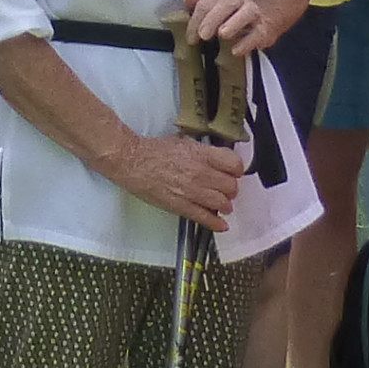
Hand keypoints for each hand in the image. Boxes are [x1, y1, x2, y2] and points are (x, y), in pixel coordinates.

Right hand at [106, 132, 244, 230]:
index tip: (233, 173)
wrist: (132, 161)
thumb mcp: (184, 143)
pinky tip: (221, 225)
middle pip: (231, 186)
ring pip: (222, 203)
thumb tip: (217, 161)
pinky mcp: (181, 206)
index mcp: (202, 154)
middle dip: (231, 189)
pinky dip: (217, 223)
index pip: (234, 165)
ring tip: (222, 205)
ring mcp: (192, 191)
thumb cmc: (155, 150)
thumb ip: (203, 153)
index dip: (236, 170)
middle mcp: (201, 173)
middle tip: (225, 190)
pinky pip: (205, 218)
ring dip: (225, 205)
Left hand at [179, 0, 272, 52]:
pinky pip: (257, 34)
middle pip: (227, 2)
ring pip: (246, 13)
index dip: (196, 19)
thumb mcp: (212, 10)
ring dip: (234, 23)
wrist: (260, 21)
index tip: (191, 37)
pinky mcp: (264, 30)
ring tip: (222, 34)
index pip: (208, 1)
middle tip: (203, 35)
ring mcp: (254, 13)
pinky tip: (235, 51)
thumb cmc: (229, 16)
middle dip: (213, 18)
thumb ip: (199, 4)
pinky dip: (246, 43)